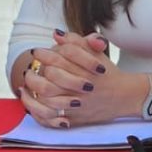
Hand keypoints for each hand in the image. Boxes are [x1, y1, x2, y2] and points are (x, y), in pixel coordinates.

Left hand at [20, 30, 144, 126]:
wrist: (126, 96)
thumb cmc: (107, 72)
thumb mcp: (96, 53)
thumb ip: (77, 41)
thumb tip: (56, 34)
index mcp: (86, 68)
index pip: (60, 57)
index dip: (45, 53)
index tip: (37, 51)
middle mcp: (82, 86)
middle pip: (52, 75)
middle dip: (37, 70)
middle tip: (29, 69)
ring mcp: (79, 103)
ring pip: (48, 95)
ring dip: (33, 88)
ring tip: (25, 84)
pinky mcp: (77, 118)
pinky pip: (52, 116)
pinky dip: (37, 109)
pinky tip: (30, 101)